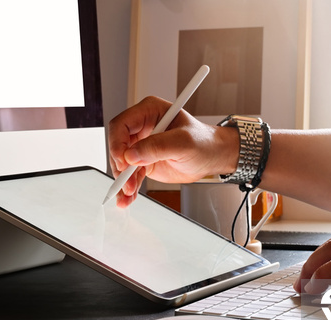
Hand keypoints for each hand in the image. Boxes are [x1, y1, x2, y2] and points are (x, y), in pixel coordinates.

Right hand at [108, 96, 238, 207]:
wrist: (212, 157)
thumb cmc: (204, 142)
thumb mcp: (184, 143)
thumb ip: (157, 147)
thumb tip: (131, 155)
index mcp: (149, 112)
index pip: (121, 124)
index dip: (118, 144)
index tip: (124, 162)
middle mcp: (142, 127)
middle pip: (118, 145)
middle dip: (120, 167)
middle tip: (126, 183)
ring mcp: (141, 145)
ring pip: (121, 163)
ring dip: (123, 181)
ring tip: (127, 196)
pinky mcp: (143, 161)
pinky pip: (130, 175)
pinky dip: (128, 187)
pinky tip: (128, 197)